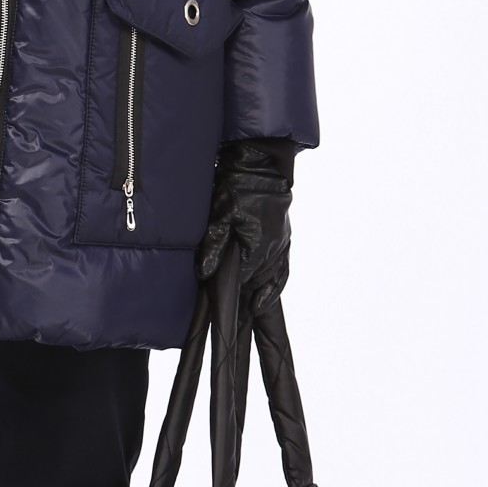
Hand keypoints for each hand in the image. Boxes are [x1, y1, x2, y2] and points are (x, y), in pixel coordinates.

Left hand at [195, 138, 296, 313]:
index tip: (225, 313)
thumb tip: (204, 273)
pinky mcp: (283, 239)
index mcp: (258, 248)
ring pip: (273, 280)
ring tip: (252, 313)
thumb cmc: (239, 185)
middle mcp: (274, 251)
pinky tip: (267, 293)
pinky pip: (282, 270)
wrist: (261, 164)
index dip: (233, 298)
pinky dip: (275, 284)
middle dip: (249, 303)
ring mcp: (281, 245)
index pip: (243, 282)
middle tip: (239, 322)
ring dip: (263, 296)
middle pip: (260, 285)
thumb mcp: (220, 214)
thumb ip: (213, 245)